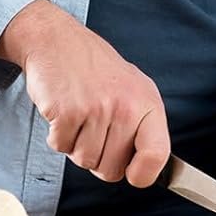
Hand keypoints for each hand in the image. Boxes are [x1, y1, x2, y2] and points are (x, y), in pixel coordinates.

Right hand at [0, 0, 170, 186]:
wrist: (58, 42)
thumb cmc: (97, 71)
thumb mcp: (134, 91)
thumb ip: (142, 127)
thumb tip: (145, 170)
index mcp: (148, 104)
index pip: (157, 155)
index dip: (143, 174)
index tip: (133, 174)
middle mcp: (125, 108)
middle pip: (112, 170)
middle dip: (99, 158)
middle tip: (95, 129)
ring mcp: (96, 110)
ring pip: (85, 161)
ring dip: (77, 146)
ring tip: (80, 116)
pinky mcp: (67, 112)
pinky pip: (61, 148)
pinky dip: (58, 136)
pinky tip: (64, 112)